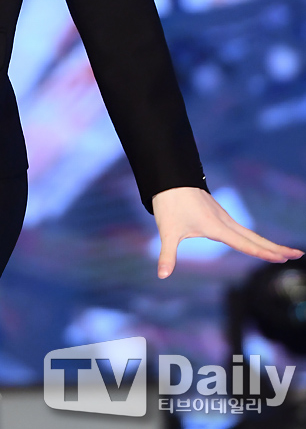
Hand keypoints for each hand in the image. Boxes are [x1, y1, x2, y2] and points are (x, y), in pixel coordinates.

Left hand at [152, 186, 303, 278]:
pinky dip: (255, 238)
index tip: (281, 258)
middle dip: (276, 248)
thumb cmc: (169, 204)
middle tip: (298, 254)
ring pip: (250, 233)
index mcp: (216, 226)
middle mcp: (224, 221)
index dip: (262, 252)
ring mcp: (223, 217)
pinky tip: (260, 244)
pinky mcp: (218, 214)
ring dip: (269, 243)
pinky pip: (242, 229)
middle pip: (255, 238)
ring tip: (286, 253)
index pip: (244, 243)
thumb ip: (167, 255)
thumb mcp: (167, 231)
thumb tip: (161, 276)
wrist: (169, 178)